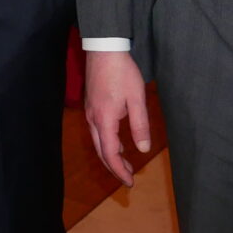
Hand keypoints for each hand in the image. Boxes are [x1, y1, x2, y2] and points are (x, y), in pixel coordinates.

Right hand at [84, 50, 151, 186]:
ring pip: (98, 141)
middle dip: (114, 167)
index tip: (130, 182)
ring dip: (111, 155)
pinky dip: (107, 142)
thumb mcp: (137, 98)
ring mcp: (90, 111)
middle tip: (128, 178)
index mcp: (105, 119)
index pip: (110, 154)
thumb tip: (143, 149)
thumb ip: (140, 125)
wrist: (104, 49)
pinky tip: (118, 142)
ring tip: (126, 163)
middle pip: (101, 151)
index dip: (120, 171)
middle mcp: (93, 119)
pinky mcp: (91, 105)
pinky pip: (97, 131)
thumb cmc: (122, 72)